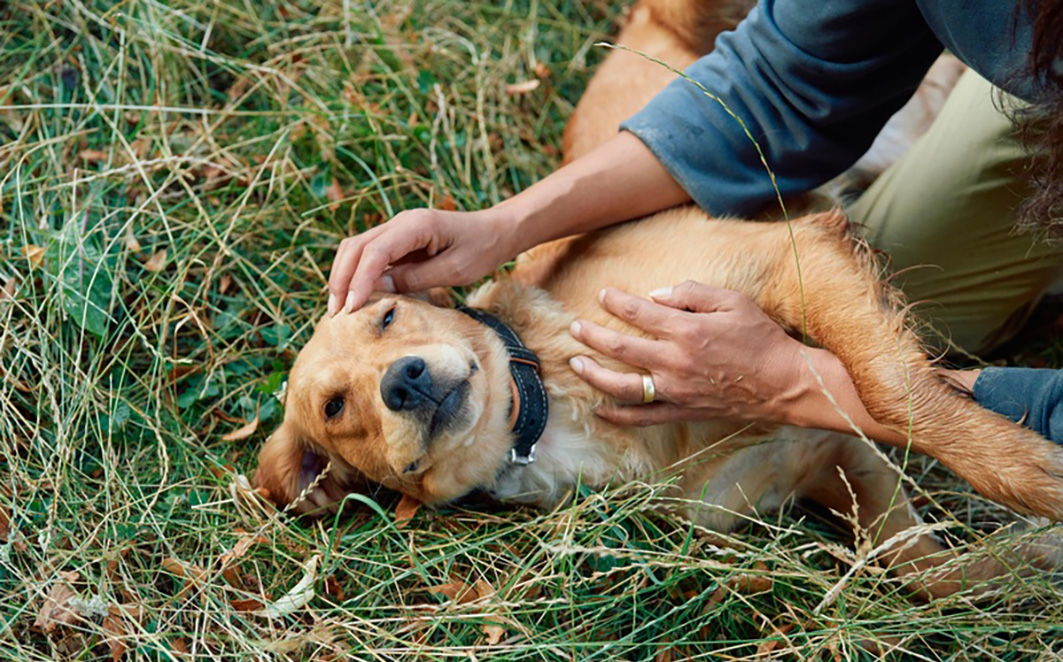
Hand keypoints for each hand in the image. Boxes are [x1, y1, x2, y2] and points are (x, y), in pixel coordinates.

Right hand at [328, 208, 514, 313]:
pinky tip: (352, 297)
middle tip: (336, 314)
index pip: (376, 251)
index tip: (351, 308)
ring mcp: (396, 230)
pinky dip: (355, 274)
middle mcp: (401, 222)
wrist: (495, 231)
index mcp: (417, 224)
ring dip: (343, 277)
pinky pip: (367, 255)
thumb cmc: (481, 249)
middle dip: (341, 279)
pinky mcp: (397, 241)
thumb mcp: (454, 270)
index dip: (360, 280)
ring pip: (355, 248)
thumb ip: (416, 278)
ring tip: (338, 309)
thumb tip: (378, 288)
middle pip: (356, 247)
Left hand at [567, 281, 807, 425]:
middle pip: (620, 347)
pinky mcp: (683, 410)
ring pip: (623, 386)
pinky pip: (644, 417)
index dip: (615, 301)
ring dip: (594, 374)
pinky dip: (619, 416)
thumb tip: (655, 295)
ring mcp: (676, 390)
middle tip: (574, 327)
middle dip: (591, 335)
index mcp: (686, 330)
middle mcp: (675, 361)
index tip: (602, 294)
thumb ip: (691, 293)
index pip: (638, 312)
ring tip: (575, 363)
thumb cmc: (761, 338)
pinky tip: (600, 410)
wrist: (784, 383)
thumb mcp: (732, 301)